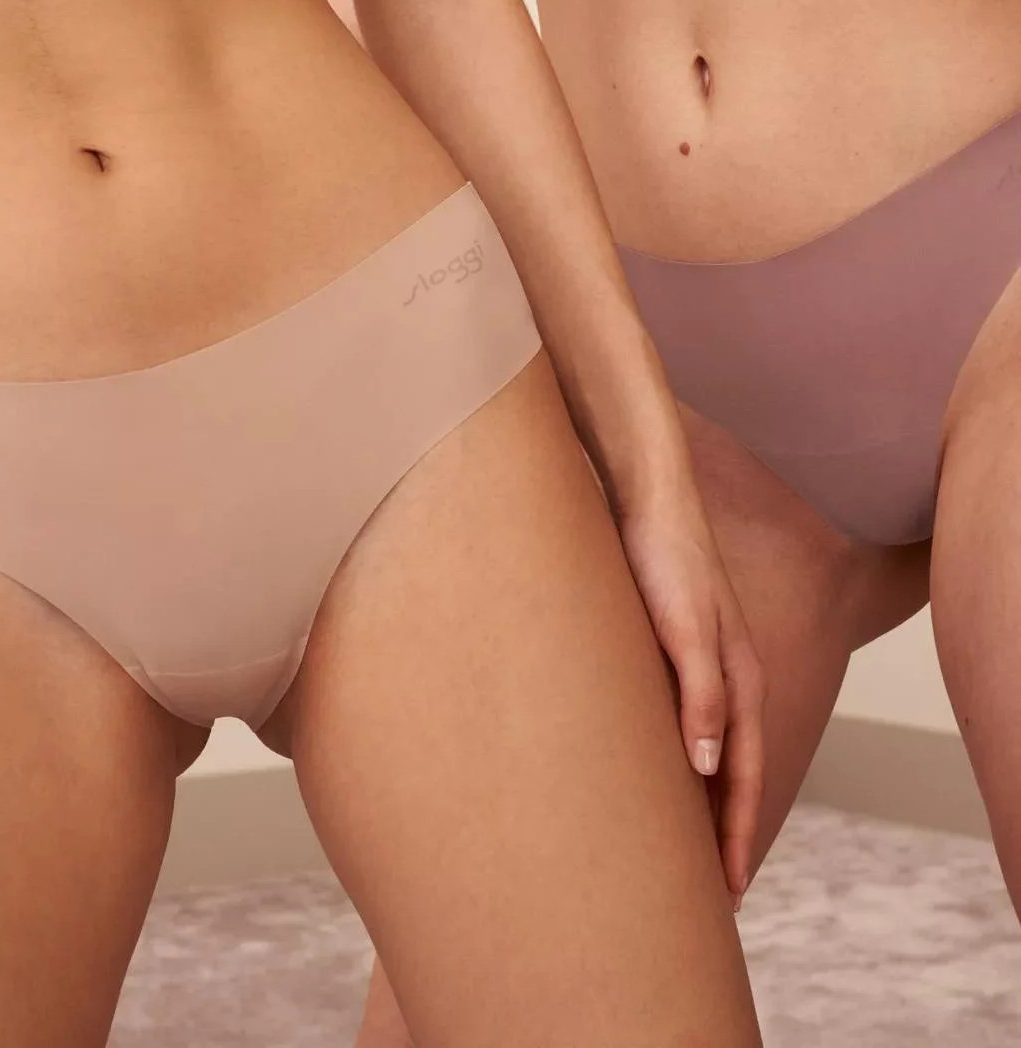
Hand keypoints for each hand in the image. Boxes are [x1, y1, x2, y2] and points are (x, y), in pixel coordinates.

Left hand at [615, 481, 764, 908]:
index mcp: (740, 679)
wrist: (642, 490)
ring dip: (703, 799)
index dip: (737, 835)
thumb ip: (699, 692)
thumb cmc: (663, 555)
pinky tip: (656, 773)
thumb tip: (709, 768)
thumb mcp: (683, 627)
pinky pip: (684, 721)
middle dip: (725, 832)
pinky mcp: (672, 647)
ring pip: (709, 749)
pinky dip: (680, 760)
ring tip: (683, 849)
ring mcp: (702, 663)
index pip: (744, 776)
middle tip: (708, 896)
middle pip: (733, 772)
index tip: (729, 893)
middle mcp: (728, 677)